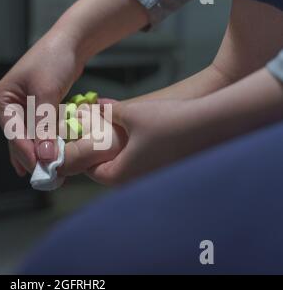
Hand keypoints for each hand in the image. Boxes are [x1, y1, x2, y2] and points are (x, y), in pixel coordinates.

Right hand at [0, 33, 83, 175]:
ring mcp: (21, 109)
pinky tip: (45, 162)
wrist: (70, 43)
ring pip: (29, 139)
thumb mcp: (46, 92)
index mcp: (2, 100)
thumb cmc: (53, 60)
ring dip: (39, 154)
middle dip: (33, 157)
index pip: (12, 132)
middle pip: (19, 139)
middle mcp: (8, 106)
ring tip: (51, 175)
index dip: (26, 151)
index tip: (40, 167)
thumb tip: (45, 155)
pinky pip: (38, 133)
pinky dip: (44, 145)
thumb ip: (44, 124)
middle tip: (49, 177)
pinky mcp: (36, 110)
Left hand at [61, 99, 198, 184]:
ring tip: (112, 127)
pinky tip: (138, 130)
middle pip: (107, 168)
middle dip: (98, 150)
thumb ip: (107, 112)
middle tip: (91, 131)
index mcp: (121, 174)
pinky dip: (134, 148)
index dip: (81, 153)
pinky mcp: (166, 170)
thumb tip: (91, 107)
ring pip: (125, 164)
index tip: (77, 137)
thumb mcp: (130, 113)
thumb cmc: (167, 121)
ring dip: (117, 148)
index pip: (90, 170)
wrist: (212, 124)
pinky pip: (142, 161)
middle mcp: (135, 182)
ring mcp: (152, 178)